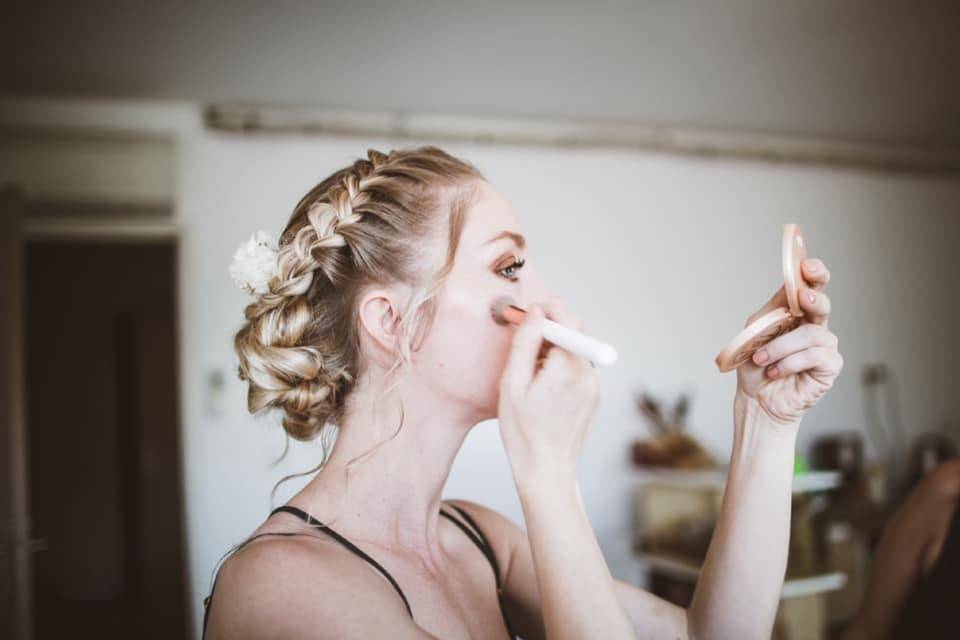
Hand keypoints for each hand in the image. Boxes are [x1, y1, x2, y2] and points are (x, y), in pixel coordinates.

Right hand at [498, 298, 600, 481]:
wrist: (546, 471)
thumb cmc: (523, 433)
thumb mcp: (513, 385)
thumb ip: (525, 344)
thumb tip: (535, 312)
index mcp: (568, 370)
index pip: (568, 322)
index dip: (549, 310)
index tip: (529, 311)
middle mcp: (587, 376)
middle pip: (574, 335)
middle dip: (550, 330)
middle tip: (523, 339)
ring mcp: (593, 388)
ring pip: (575, 352)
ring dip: (554, 350)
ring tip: (529, 371)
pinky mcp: (593, 398)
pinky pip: (578, 370)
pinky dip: (560, 367)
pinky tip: (542, 387)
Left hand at [736, 258, 843, 425]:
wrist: (755, 398)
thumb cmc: (755, 364)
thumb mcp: (756, 331)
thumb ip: (773, 310)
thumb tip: (790, 288)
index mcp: (796, 312)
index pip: (810, 286)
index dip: (814, 273)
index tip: (807, 265)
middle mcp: (814, 325)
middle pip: (822, 303)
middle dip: (813, 297)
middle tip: (802, 297)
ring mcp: (824, 345)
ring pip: (810, 334)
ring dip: (780, 347)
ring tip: (762, 359)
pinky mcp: (829, 366)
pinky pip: (814, 356)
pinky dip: (789, 363)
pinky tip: (775, 371)